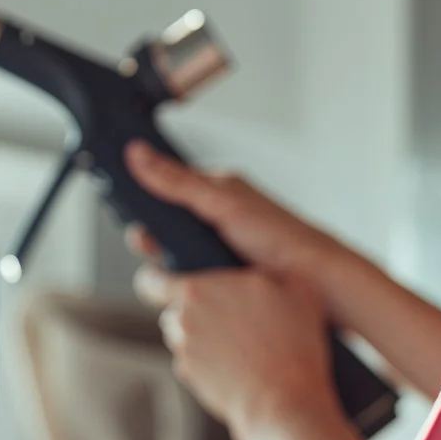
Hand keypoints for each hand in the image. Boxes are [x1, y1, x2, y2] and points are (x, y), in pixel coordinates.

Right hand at [122, 139, 350, 291]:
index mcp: (218, 189)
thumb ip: (177, 182)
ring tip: (168, 268)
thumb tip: (137, 152)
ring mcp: (219, 246)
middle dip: (154, 237)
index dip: (145, 199)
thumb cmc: (278, 235)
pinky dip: (185, 280)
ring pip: (176, 252)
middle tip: (150, 246)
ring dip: (168, 263)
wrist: (314, 280)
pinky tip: (183, 287)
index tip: (126, 210)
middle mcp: (217, 216)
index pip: (167, 186)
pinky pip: (192, 276)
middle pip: (167, 224)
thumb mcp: (221, 203)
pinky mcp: (223, 274)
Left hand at [133, 248, 338, 438]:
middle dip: (194, 311)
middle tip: (230, 316)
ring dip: (202, 337)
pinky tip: (240, 366)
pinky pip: (195, 362)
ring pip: (184, 336)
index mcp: (197, 289)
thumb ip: (265, 271)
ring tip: (240, 343)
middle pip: (173, 309)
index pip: (152, 280)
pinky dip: (210, 363)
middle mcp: (183, 320)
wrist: (284, 403)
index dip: (156, 280)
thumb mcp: (296, 288)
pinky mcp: (192, 378)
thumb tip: (257, 275)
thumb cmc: (293, 343)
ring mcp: (185, 352)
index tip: (166, 282)